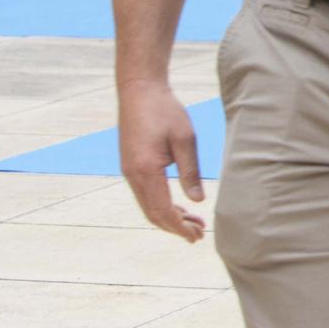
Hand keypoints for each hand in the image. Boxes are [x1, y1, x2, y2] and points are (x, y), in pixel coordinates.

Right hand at [118, 80, 205, 241]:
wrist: (139, 90)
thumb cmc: (165, 110)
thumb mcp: (185, 139)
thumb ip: (190, 171)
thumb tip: (197, 200)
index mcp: (146, 170)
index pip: (162, 210)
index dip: (179, 227)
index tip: (197, 236)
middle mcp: (132, 175)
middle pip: (153, 214)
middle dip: (175, 228)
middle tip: (199, 235)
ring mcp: (129, 171)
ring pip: (148, 206)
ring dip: (169, 218)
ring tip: (194, 224)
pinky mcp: (131, 166)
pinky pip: (145, 194)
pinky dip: (161, 205)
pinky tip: (179, 206)